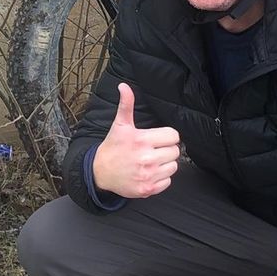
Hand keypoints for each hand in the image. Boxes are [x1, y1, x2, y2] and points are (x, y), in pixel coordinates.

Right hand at [90, 83, 180, 198]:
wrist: (100, 172)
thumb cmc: (113, 147)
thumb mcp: (120, 125)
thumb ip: (126, 105)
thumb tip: (124, 86)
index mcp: (142, 140)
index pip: (173, 136)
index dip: (167, 136)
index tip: (157, 138)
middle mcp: (146, 159)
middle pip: (175, 151)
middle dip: (166, 149)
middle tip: (153, 150)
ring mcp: (148, 175)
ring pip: (173, 166)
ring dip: (165, 164)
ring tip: (152, 161)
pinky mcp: (148, 189)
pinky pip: (168, 181)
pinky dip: (161, 178)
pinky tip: (149, 173)